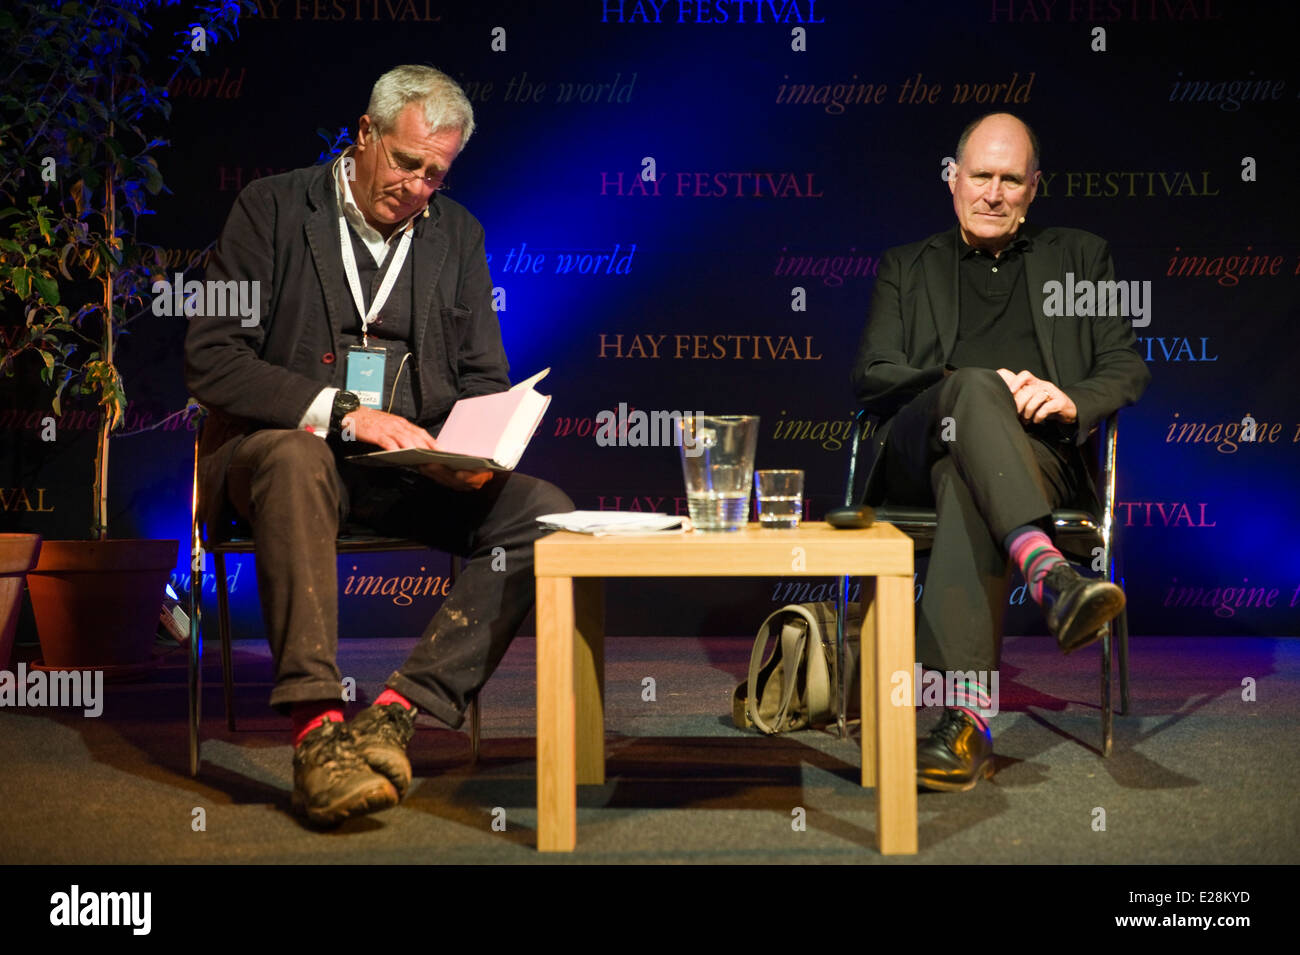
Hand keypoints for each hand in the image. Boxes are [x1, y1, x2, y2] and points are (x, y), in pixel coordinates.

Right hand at [342, 408, 492, 490]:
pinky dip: (394, 448)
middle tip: (437, 457)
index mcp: (402, 423)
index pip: (421, 432)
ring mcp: (387, 429)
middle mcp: (398, 425)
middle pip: (416, 436)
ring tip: (423, 458)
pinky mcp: (377, 433)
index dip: (432, 441)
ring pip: (405, 439)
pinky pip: (387, 441)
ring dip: (415, 449)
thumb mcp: (390, 425)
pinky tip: (400, 455)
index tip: (442, 450)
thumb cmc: (371, 422)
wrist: (352, 414)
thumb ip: (401, 434)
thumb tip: (414, 445)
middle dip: (428, 447)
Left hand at [995, 368, 1077, 424]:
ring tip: (1027, 418)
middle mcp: (1043, 385)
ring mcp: (1053, 393)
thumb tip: (1002, 399)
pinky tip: (1036, 420)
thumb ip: (1019, 397)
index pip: (1025, 375)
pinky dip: (1039, 415)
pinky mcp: (1060, 402)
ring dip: (1029, 410)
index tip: (1010, 391)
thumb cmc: (1045, 405)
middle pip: (1028, 390)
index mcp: (1035, 383)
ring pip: (1037, 397)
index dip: (1016, 381)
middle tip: (1017, 413)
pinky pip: (1046, 407)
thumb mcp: (1031, 399)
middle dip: (1020, 403)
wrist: (1067, 411)